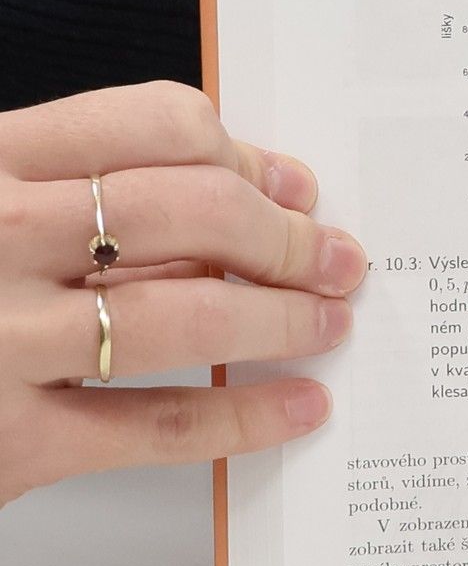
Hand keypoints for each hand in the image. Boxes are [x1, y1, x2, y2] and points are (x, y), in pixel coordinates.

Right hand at [0, 82, 364, 507]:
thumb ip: (70, 192)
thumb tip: (238, 194)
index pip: (147, 123)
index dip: (242, 155)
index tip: (293, 186)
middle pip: (186, 212)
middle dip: (285, 237)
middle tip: (337, 259)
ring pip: (182, 314)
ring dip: (281, 318)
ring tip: (330, 323)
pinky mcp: (9, 442)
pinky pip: (154, 426)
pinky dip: (243, 416)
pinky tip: (300, 406)